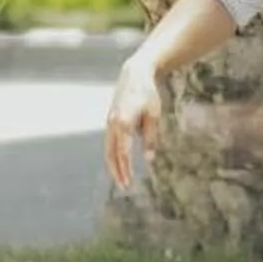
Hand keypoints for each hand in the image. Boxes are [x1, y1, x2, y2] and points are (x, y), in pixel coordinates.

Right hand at [105, 59, 162, 190]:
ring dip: (114, 166)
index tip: (130, 182)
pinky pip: (109, 143)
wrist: (135, 74)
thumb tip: (149, 160)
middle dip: (117, 171)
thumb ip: (151, 138)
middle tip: (125, 187)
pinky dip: (113, 156)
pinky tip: (120, 164)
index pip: (123, 151)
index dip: (126, 168)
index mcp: (123, 122)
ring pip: (108, 150)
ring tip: (122, 179)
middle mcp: (112, 124)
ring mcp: (109, 122)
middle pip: (111, 154)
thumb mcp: (154, 116)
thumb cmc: (148, 95)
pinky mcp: (110, 121)